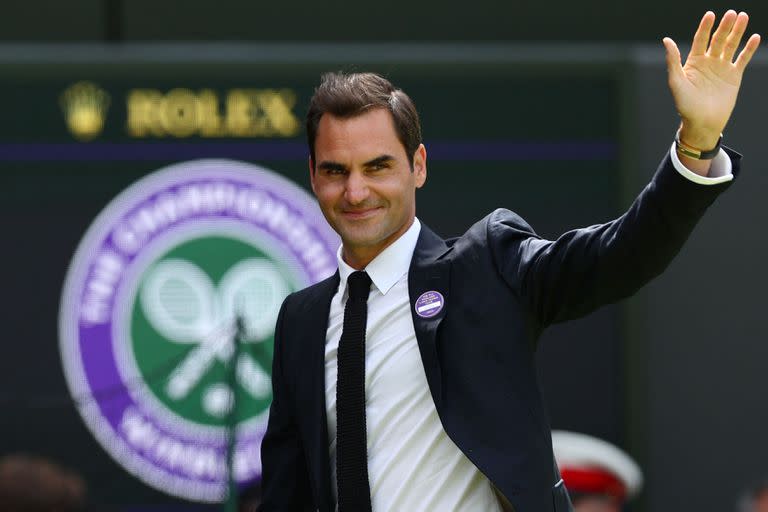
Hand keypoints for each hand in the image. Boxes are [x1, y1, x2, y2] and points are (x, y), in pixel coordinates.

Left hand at [663, 10, 760, 149]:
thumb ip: (673, 61)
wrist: (702, 122)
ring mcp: (722, 68)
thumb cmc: (685, 105)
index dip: (705, 27)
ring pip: (731, 46)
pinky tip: (755, 37)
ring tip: (743, 17)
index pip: (700, 39)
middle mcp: (708, 62)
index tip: (710, 14)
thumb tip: (666, 40)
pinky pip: (742, 59)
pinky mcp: (734, 76)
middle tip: (732, 13)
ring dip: (737, 32)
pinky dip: (749, 49)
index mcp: (693, 62)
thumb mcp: (676, 82)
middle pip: (718, 40)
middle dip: (724, 26)